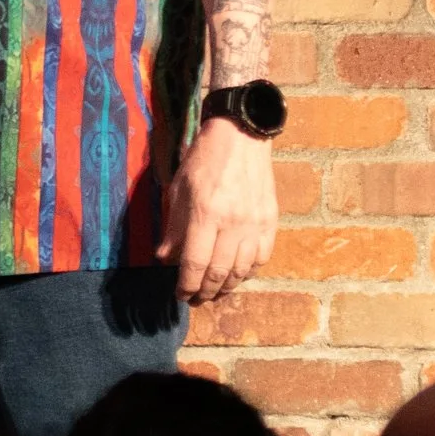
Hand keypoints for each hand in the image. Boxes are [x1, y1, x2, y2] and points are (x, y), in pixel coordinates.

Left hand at [160, 116, 278, 305]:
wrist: (242, 135)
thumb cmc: (204, 159)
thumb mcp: (179, 188)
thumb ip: (173, 226)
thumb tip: (164, 258)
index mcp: (206, 214)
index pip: (194, 264)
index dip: (185, 286)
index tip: (179, 295)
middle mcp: (233, 223)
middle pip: (219, 273)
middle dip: (204, 292)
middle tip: (195, 300)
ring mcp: (255, 223)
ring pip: (242, 270)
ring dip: (227, 287)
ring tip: (214, 292)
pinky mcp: (270, 221)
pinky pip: (262, 258)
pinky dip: (249, 272)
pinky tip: (238, 275)